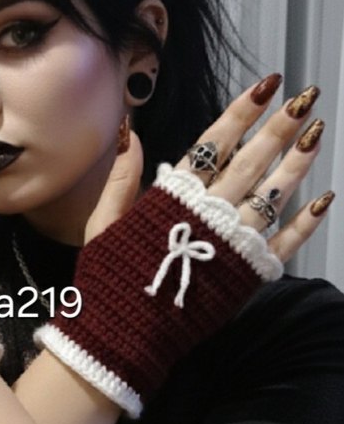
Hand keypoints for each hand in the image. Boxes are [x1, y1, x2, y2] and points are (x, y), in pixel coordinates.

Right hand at [36, 75, 333, 415]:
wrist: (123, 336)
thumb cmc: (108, 280)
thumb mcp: (101, 224)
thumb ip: (121, 178)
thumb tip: (132, 132)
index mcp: (172, 197)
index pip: (214, 143)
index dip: (242, 112)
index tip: (267, 86)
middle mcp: (208, 214)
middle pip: (251, 161)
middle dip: (281, 127)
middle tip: (307, 99)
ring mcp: (231, 244)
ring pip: (273, 195)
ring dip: (298, 164)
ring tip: (318, 135)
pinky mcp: (246, 275)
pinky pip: (283, 243)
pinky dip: (305, 222)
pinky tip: (325, 200)